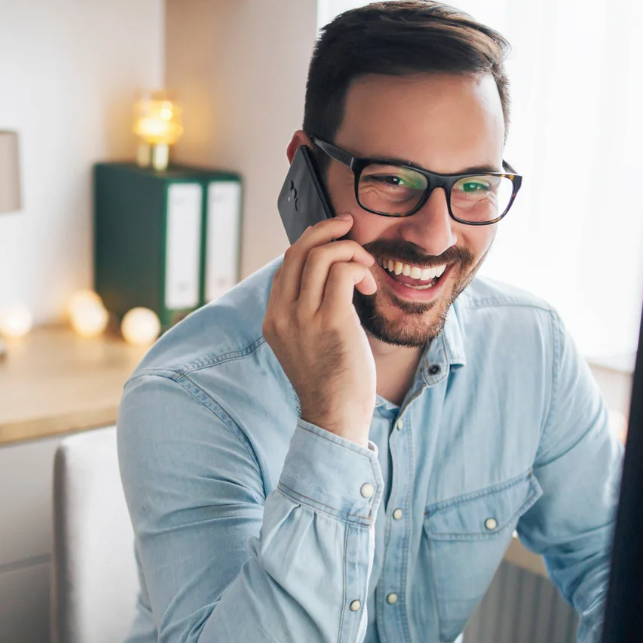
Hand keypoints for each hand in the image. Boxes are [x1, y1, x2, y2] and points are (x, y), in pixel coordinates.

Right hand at [262, 214, 377, 443]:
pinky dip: (359, 269)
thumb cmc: (330, 382)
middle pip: (297, 251)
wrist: (334, 416)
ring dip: (349, 251)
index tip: (334, 241)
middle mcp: (281, 314)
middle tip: (350, 226)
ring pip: (320, 256)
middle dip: (326, 231)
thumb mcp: (307, 344)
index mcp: (273, 319)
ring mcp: (303, 317)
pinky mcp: (329, 321)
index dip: (311, 245)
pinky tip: (370, 287)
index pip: (286, 265)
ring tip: (367, 270)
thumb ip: (309, 313)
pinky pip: (342, 272)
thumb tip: (332, 279)